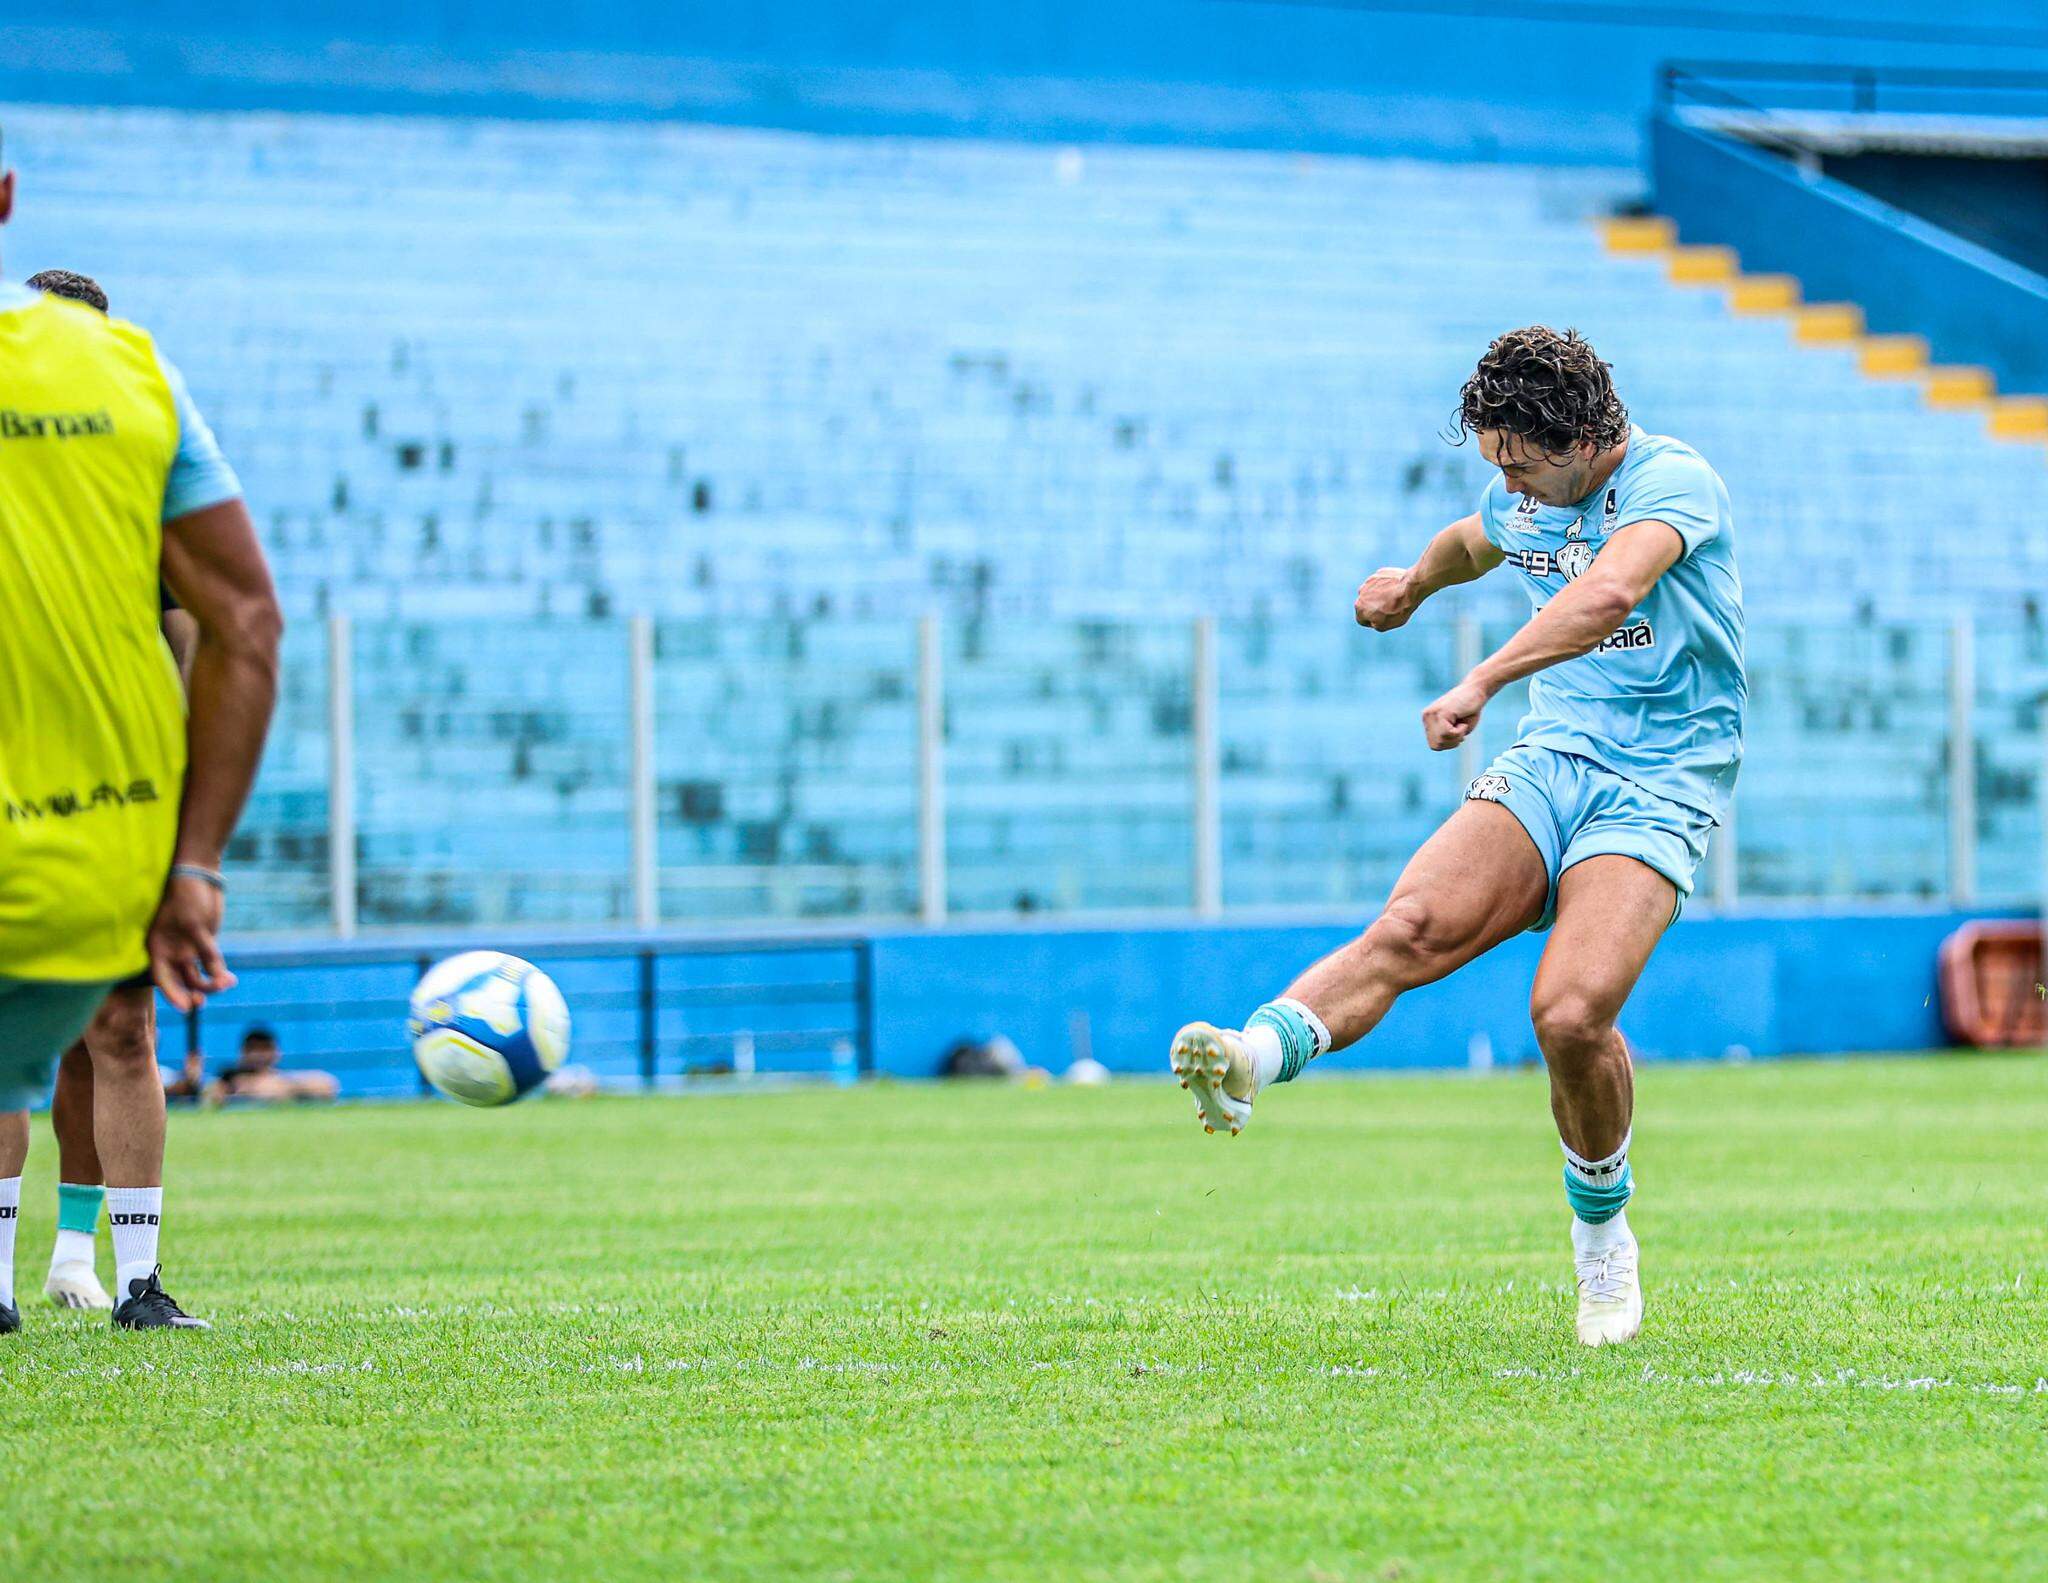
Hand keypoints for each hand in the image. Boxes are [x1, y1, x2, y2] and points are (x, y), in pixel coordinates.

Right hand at [147, 872, 236, 1011]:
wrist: (198, 875)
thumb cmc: (187, 897)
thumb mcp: (195, 925)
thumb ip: (205, 951)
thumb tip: (216, 977)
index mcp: (157, 947)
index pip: (162, 977)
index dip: (173, 993)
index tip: (186, 1007)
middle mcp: (171, 951)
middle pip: (180, 980)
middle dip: (192, 993)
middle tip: (202, 1001)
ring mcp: (188, 948)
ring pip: (196, 975)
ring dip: (209, 984)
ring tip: (225, 985)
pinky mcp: (204, 943)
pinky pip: (210, 964)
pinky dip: (219, 973)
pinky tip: (229, 979)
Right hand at [1353, 567, 1418, 630]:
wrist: (1409, 590)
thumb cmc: (1397, 610)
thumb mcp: (1384, 626)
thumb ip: (1373, 624)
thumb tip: (1372, 620)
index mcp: (1359, 607)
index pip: (1361, 619)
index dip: (1372, 621)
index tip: (1383, 619)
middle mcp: (1361, 593)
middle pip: (1365, 604)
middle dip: (1374, 606)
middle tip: (1389, 608)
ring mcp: (1369, 581)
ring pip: (1372, 591)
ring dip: (1380, 595)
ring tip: (1394, 597)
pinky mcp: (1379, 573)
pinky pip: (1381, 582)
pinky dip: (1387, 586)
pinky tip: (1397, 588)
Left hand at [1421, 676, 1490, 751]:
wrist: (1477, 690)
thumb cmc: (1470, 710)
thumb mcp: (1457, 729)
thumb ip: (1445, 737)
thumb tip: (1437, 745)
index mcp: (1429, 721)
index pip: (1434, 745)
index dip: (1449, 743)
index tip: (1458, 731)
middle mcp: (1427, 717)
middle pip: (1436, 746)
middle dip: (1452, 742)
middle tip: (1460, 727)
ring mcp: (1431, 714)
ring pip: (1441, 740)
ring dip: (1456, 736)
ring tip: (1461, 722)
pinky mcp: (1439, 712)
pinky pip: (1447, 733)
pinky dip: (1459, 731)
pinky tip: (1461, 719)